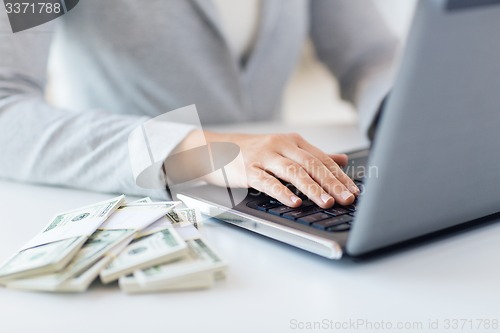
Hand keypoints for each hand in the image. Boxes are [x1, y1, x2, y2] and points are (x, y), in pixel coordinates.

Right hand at [171, 130, 359, 207]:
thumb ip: (314, 156)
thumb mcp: (285, 150)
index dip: (339, 176)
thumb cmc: (254, 152)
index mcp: (293, 141)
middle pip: (311, 165)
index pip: (322, 159)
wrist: (217, 148)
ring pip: (292, 172)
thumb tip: (342, 160)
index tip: (353, 191)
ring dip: (312, 189)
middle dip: (331, 183)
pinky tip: (294, 203)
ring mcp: (264, 157)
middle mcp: (280, 145)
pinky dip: (282, 193)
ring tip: (326, 202)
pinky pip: (267, 182)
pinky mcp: (248, 170)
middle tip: (346, 199)